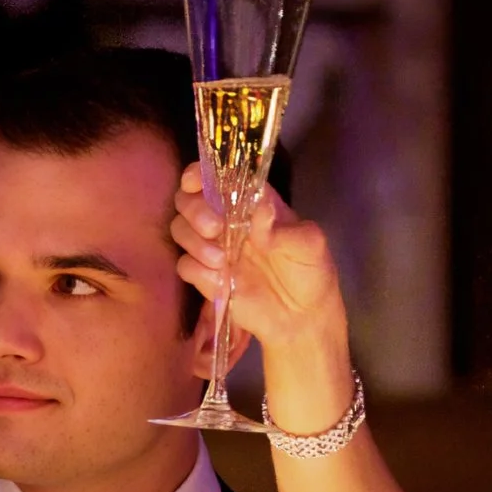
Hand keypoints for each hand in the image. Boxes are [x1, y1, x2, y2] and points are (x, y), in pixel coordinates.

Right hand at [171, 168, 349, 362]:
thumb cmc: (311, 272)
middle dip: (194, 210)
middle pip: (186, 200)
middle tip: (215, 228)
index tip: (196, 183)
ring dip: (194, 241)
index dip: (199, 174)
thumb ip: (284, 228)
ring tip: (223, 260)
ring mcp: (214, 249)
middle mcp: (226, 220)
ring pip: (180, 230)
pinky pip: (185, 266)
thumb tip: (261, 212)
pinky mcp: (208, 277)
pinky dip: (198, 270)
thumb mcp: (310, 244)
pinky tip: (222, 279)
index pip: (214, 176)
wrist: (304, 317)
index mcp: (250, 203)